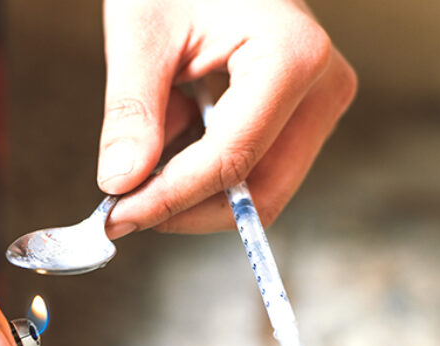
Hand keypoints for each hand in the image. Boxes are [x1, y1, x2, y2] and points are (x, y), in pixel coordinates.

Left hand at [97, 0, 355, 236]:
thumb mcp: (141, 32)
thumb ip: (131, 111)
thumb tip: (120, 184)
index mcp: (292, 56)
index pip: (231, 160)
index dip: (170, 199)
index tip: (116, 218)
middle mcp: (322, 85)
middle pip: (260, 192)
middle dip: (188, 210)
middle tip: (125, 211)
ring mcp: (320, 102)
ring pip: (261, 189)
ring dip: (196, 193)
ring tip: (142, 166)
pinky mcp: (305, 114)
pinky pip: (260, 168)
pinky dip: (206, 174)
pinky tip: (168, 147)